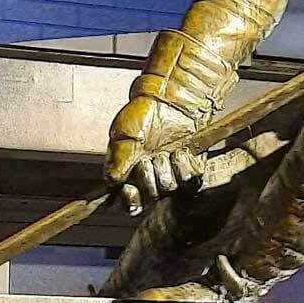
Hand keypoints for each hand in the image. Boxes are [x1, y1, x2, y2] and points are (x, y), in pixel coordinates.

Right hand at [104, 95, 205, 214]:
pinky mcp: (191, 167)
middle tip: (146, 160)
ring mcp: (172, 175)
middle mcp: (152, 179)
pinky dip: (184, 164)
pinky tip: (179, 151)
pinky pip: (190, 178)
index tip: (130, 191)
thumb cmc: (141, 115)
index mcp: (130, 176)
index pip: (129, 204)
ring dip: (165, 168)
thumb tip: (112, 181)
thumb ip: (117, 160)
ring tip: (163, 152)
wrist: (168, 99)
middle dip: (148, 178)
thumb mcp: (122, 136)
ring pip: (170, 188)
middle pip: (151, 198)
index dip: (130, 202)